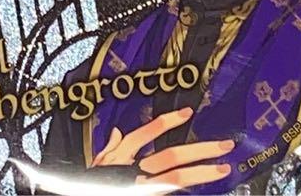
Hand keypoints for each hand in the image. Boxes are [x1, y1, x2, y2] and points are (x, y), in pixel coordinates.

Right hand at [92, 107, 233, 191]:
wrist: (76, 193)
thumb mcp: (96, 162)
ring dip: (202, 172)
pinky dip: (185, 190)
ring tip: (223, 167)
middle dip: (200, 149)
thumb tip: (116, 131)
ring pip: (176, 178)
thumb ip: (109, 147)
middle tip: (224, 145)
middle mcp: (134, 171)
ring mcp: (141, 187)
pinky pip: (168, 192)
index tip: (187, 112)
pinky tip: (203, 188)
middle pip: (172, 156)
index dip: (168, 122)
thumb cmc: (85, 183)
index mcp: (121, 156)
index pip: (147, 132)